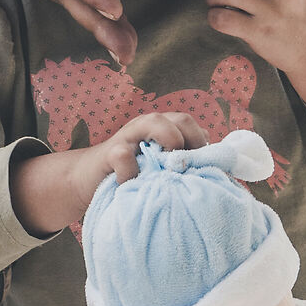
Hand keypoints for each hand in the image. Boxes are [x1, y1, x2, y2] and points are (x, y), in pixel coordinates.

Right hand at [9, 110, 207, 237]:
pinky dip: (131, 172)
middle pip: (182, 119)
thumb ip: (182, 165)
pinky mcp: (109, 151)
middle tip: (187, 170)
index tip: (205, 171)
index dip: (204, 146)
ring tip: (166, 171)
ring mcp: (129, 135)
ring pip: (155, 122)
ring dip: (168, 144)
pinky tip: (132, 186)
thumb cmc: (133, 176)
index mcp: (165, 128)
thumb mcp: (160, 169)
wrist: (88, 180)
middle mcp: (149, 126)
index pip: (194, 126)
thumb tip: (216, 174)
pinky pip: (124, 155)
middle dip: (192, 143)